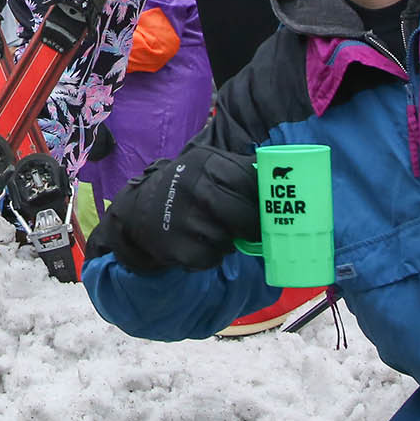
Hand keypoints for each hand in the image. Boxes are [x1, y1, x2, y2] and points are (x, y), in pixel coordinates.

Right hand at [88, 142, 259, 273]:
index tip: (270, 209)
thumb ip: (240, 171)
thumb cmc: (186, 187)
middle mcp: (194, 186)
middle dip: (252, 226)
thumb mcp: (208, 166)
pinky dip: (211, 256)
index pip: (250, 180)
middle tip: (252, 229)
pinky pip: (212, 258)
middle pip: (243, 214)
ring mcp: (184, 216)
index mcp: (206, 161)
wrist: (138, 209)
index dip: (264, 198)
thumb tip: (281, 176)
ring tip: (213, 232)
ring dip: (228, 241)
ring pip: (229, 239)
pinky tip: (198, 243)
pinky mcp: (177, 246)